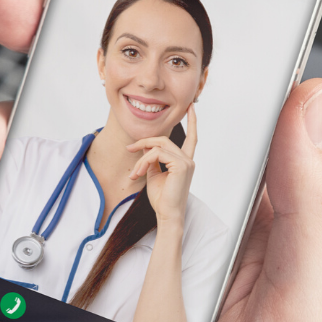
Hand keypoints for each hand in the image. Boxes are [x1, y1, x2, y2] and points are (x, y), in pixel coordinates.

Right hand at [0, 0, 321, 321]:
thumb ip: (308, 203)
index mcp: (211, 202)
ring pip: (21, 180)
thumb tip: (309, 99)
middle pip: (75, 124)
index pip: (164, 103)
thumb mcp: (303, 301)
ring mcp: (88, 264)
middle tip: (3, 17)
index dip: (122, 42)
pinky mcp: (44, 311)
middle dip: (33, 54)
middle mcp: (142, 221)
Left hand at [127, 105, 197, 224]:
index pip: (191, 137)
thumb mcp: (154, 174)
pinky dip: (144, 161)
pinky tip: (139, 173)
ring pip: (158, 147)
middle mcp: (188, 160)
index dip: (192, 121)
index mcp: (184, 161)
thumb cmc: (161, 198)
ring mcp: (186, 162)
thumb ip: (153, 160)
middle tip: (129, 148)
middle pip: (163, 140)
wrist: (166, 214)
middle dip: (144, 142)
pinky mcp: (181, 166)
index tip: (190, 107)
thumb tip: (146, 148)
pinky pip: (157, 154)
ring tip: (134, 173)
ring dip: (141, 157)